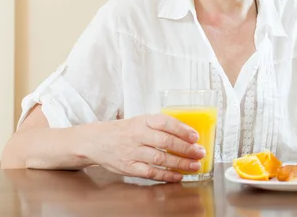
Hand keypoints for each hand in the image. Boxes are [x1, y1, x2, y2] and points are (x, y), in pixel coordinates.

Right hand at [84, 114, 206, 181]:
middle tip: (200, 153)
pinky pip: (150, 173)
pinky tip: (178, 176)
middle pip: (165, 142)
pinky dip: (166, 175)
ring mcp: (132, 152)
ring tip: (194, 165)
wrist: (97, 141)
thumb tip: (188, 133)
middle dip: (186, 148)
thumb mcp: (141, 121)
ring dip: (180, 163)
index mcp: (143, 121)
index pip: (165, 122)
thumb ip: (161, 126)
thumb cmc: (125, 130)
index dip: (182, 130)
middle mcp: (137, 135)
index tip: (195, 136)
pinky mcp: (129, 167)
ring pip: (160, 159)